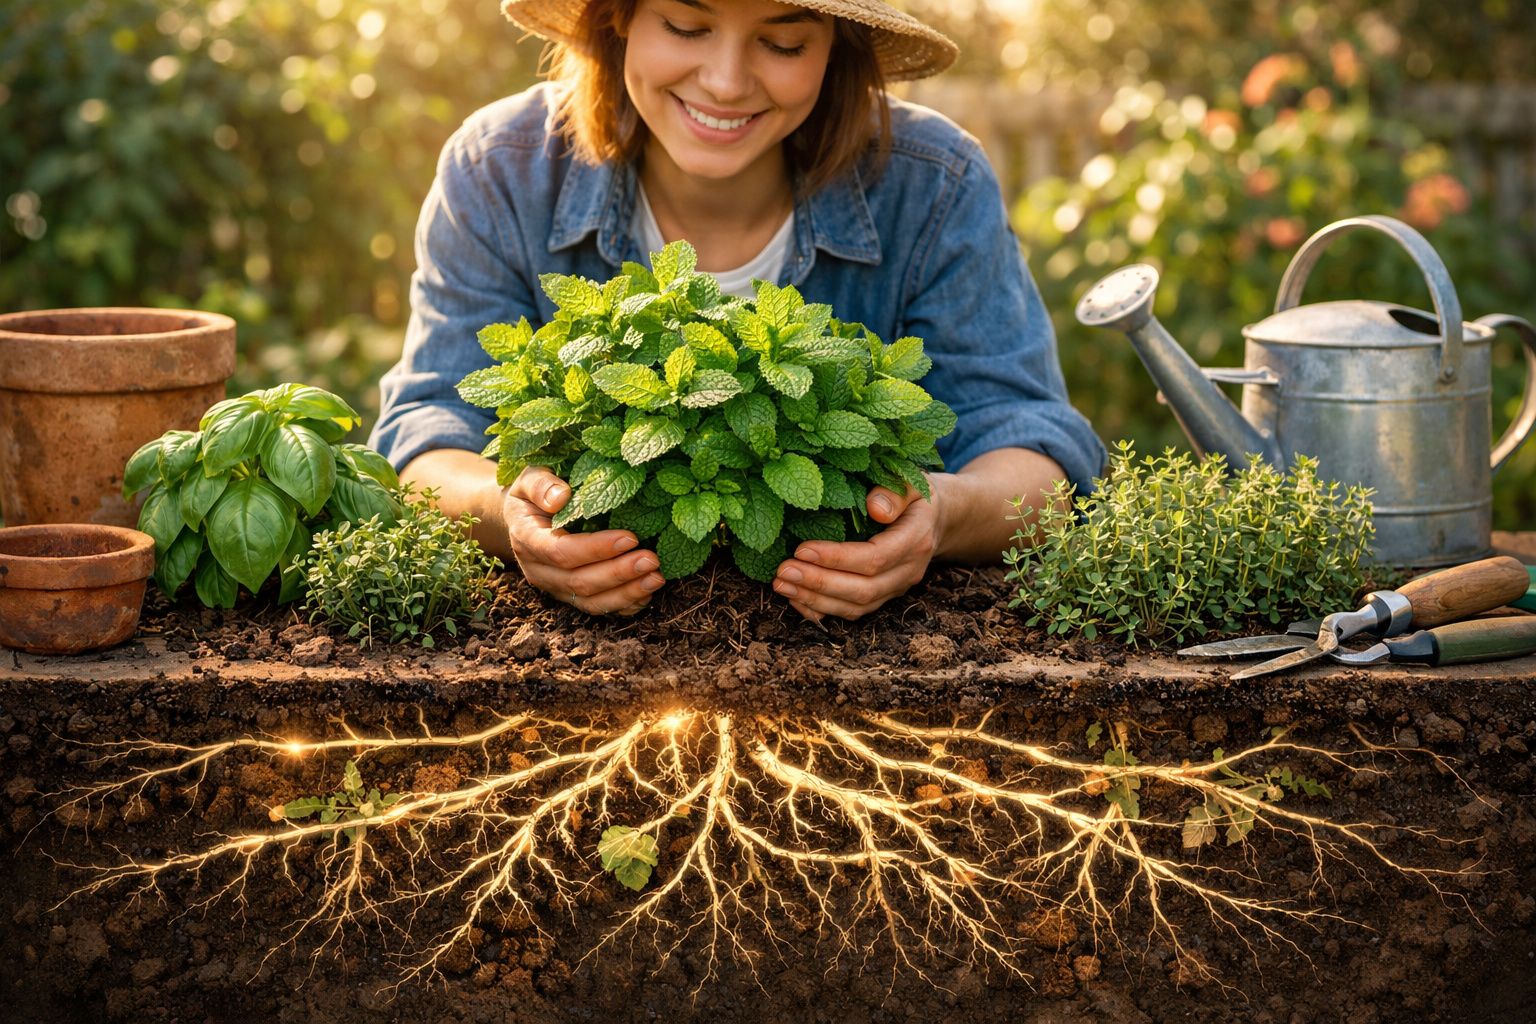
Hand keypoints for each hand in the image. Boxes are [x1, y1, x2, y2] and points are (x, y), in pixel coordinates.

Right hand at [504, 466, 665, 614]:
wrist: (522, 517)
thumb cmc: (532, 492)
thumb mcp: (529, 478)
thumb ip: (541, 484)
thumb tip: (561, 496)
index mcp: (527, 539)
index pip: (561, 552)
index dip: (596, 549)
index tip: (630, 537)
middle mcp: (538, 570)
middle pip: (578, 582)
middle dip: (618, 573)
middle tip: (652, 559)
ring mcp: (554, 587)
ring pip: (589, 601)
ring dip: (626, 593)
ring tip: (657, 578)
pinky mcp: (569, 596)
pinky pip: (596, 607)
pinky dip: (623, 605)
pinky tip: (646, 594)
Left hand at [772, 484, 936, 621]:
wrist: (937, 520)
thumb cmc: (916, 495)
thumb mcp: (912, 481)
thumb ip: (895, 492)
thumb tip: (873, 507)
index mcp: (916, 540)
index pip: (874, 558)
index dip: (837, 558)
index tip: (801, 549)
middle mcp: (908, 571)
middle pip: (862, 589)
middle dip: (818, 584)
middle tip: (782, 572)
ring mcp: (897, 589)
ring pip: (856, 607)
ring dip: (815, 600)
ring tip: (780, 585)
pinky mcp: (884, 597)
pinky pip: (853, 612)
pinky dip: (822, 610)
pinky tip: (795, 598)